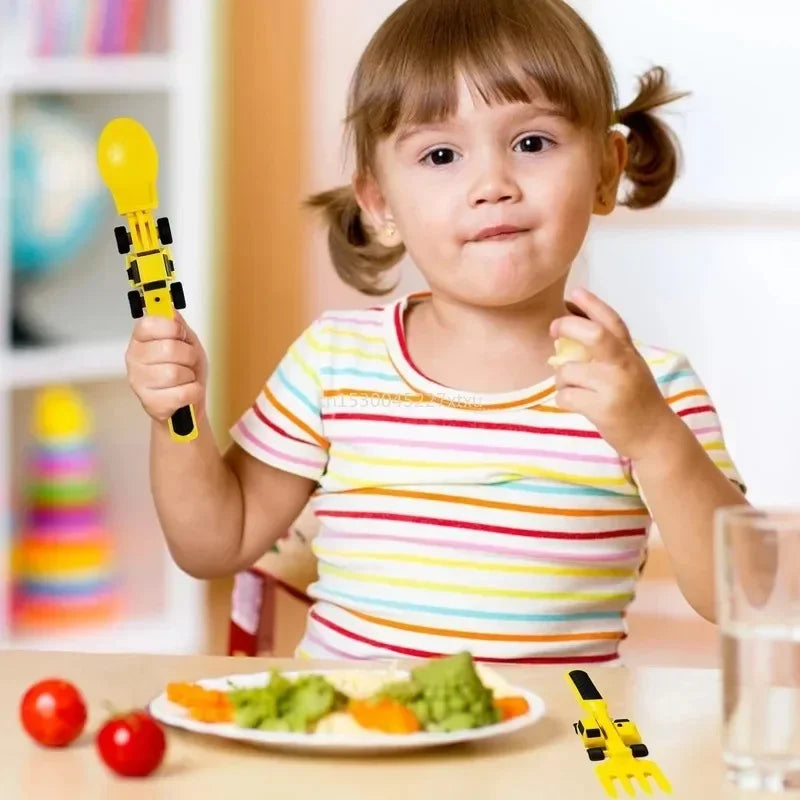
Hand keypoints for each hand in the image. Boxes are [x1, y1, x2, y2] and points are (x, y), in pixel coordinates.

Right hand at [125, 311, 206, 423]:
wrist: (188, 401)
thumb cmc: (185, 370)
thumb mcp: (186, 341)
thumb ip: (177, 323)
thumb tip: (168, 308)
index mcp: (140, 339)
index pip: (150, 324)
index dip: (172, 328)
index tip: (180, 334)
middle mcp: (134, 359)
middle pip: (168, 348)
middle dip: (188, 355)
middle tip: (187, 361)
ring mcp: (139, 382)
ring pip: (175, 373)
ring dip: (190, 375)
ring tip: (185, 378)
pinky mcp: (150, 403)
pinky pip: (182, 393)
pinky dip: (193, 392)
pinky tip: (185, 391)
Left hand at [549, 287, 677, 461]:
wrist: (655, 436)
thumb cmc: (636, 400)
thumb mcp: (629, 368)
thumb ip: (608, 351)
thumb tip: (570, 328)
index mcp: (629, 352)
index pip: (612, 321)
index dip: (592, 304)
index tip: (575, 292)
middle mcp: (624, 365)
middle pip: (593, 334)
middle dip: (567, 326)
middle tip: (554, 329)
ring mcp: (614, 386)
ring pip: (568, 371)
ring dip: (562, 380)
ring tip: (573, 388)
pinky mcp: (603, 408)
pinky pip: (565, 396)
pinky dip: (564, 399)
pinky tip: (576, 404)